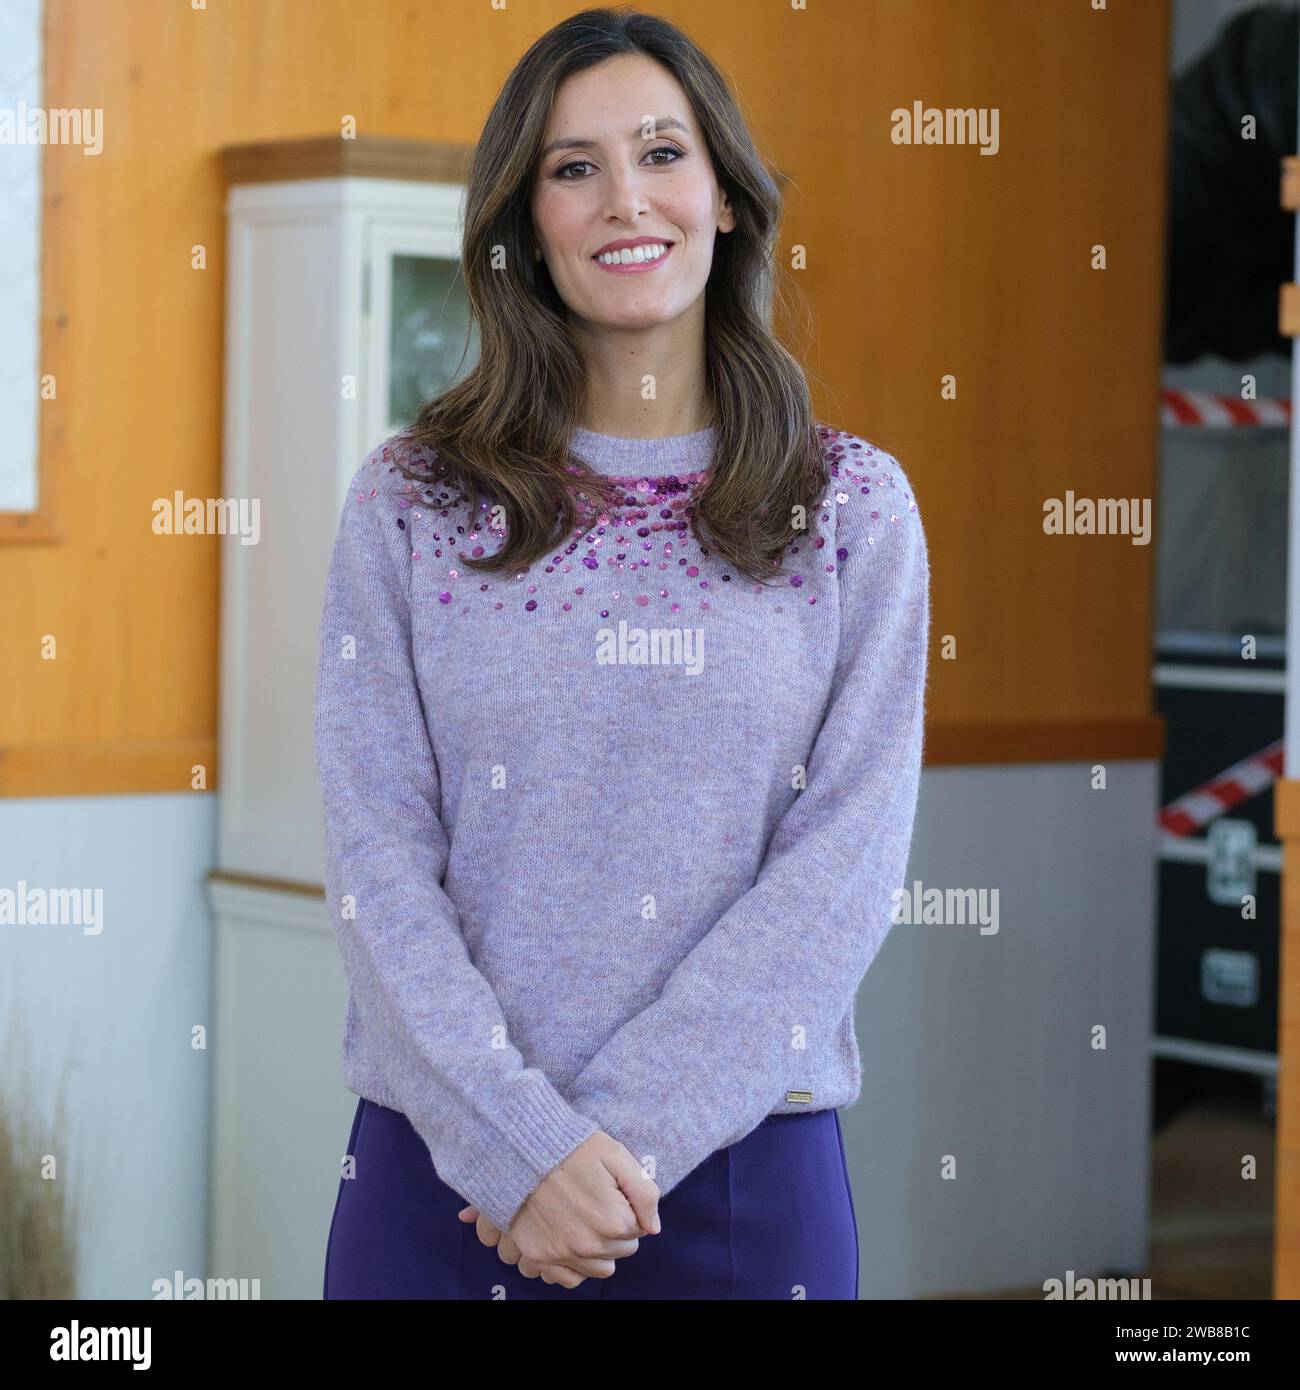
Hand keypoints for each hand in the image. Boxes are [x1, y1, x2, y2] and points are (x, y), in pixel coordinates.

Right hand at [458, 1131, 660, 1286]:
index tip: (611, 1193)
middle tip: (597, 1203)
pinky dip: (573, 1266)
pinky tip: (570, 1242)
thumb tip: (653, 1228)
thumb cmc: (573, 1148)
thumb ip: (645, 1193)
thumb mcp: (617, 1155)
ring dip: (597, 1250)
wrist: (524, 1147)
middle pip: (620, 1251)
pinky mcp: (540, 1256)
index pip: (638, 1231)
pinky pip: (568, 1280)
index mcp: (613, 1221)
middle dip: (615, 1230)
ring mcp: (562, 1254)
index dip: (627, 1209)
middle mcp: (589, 1245)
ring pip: (599, 1269)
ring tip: (584, 1220)